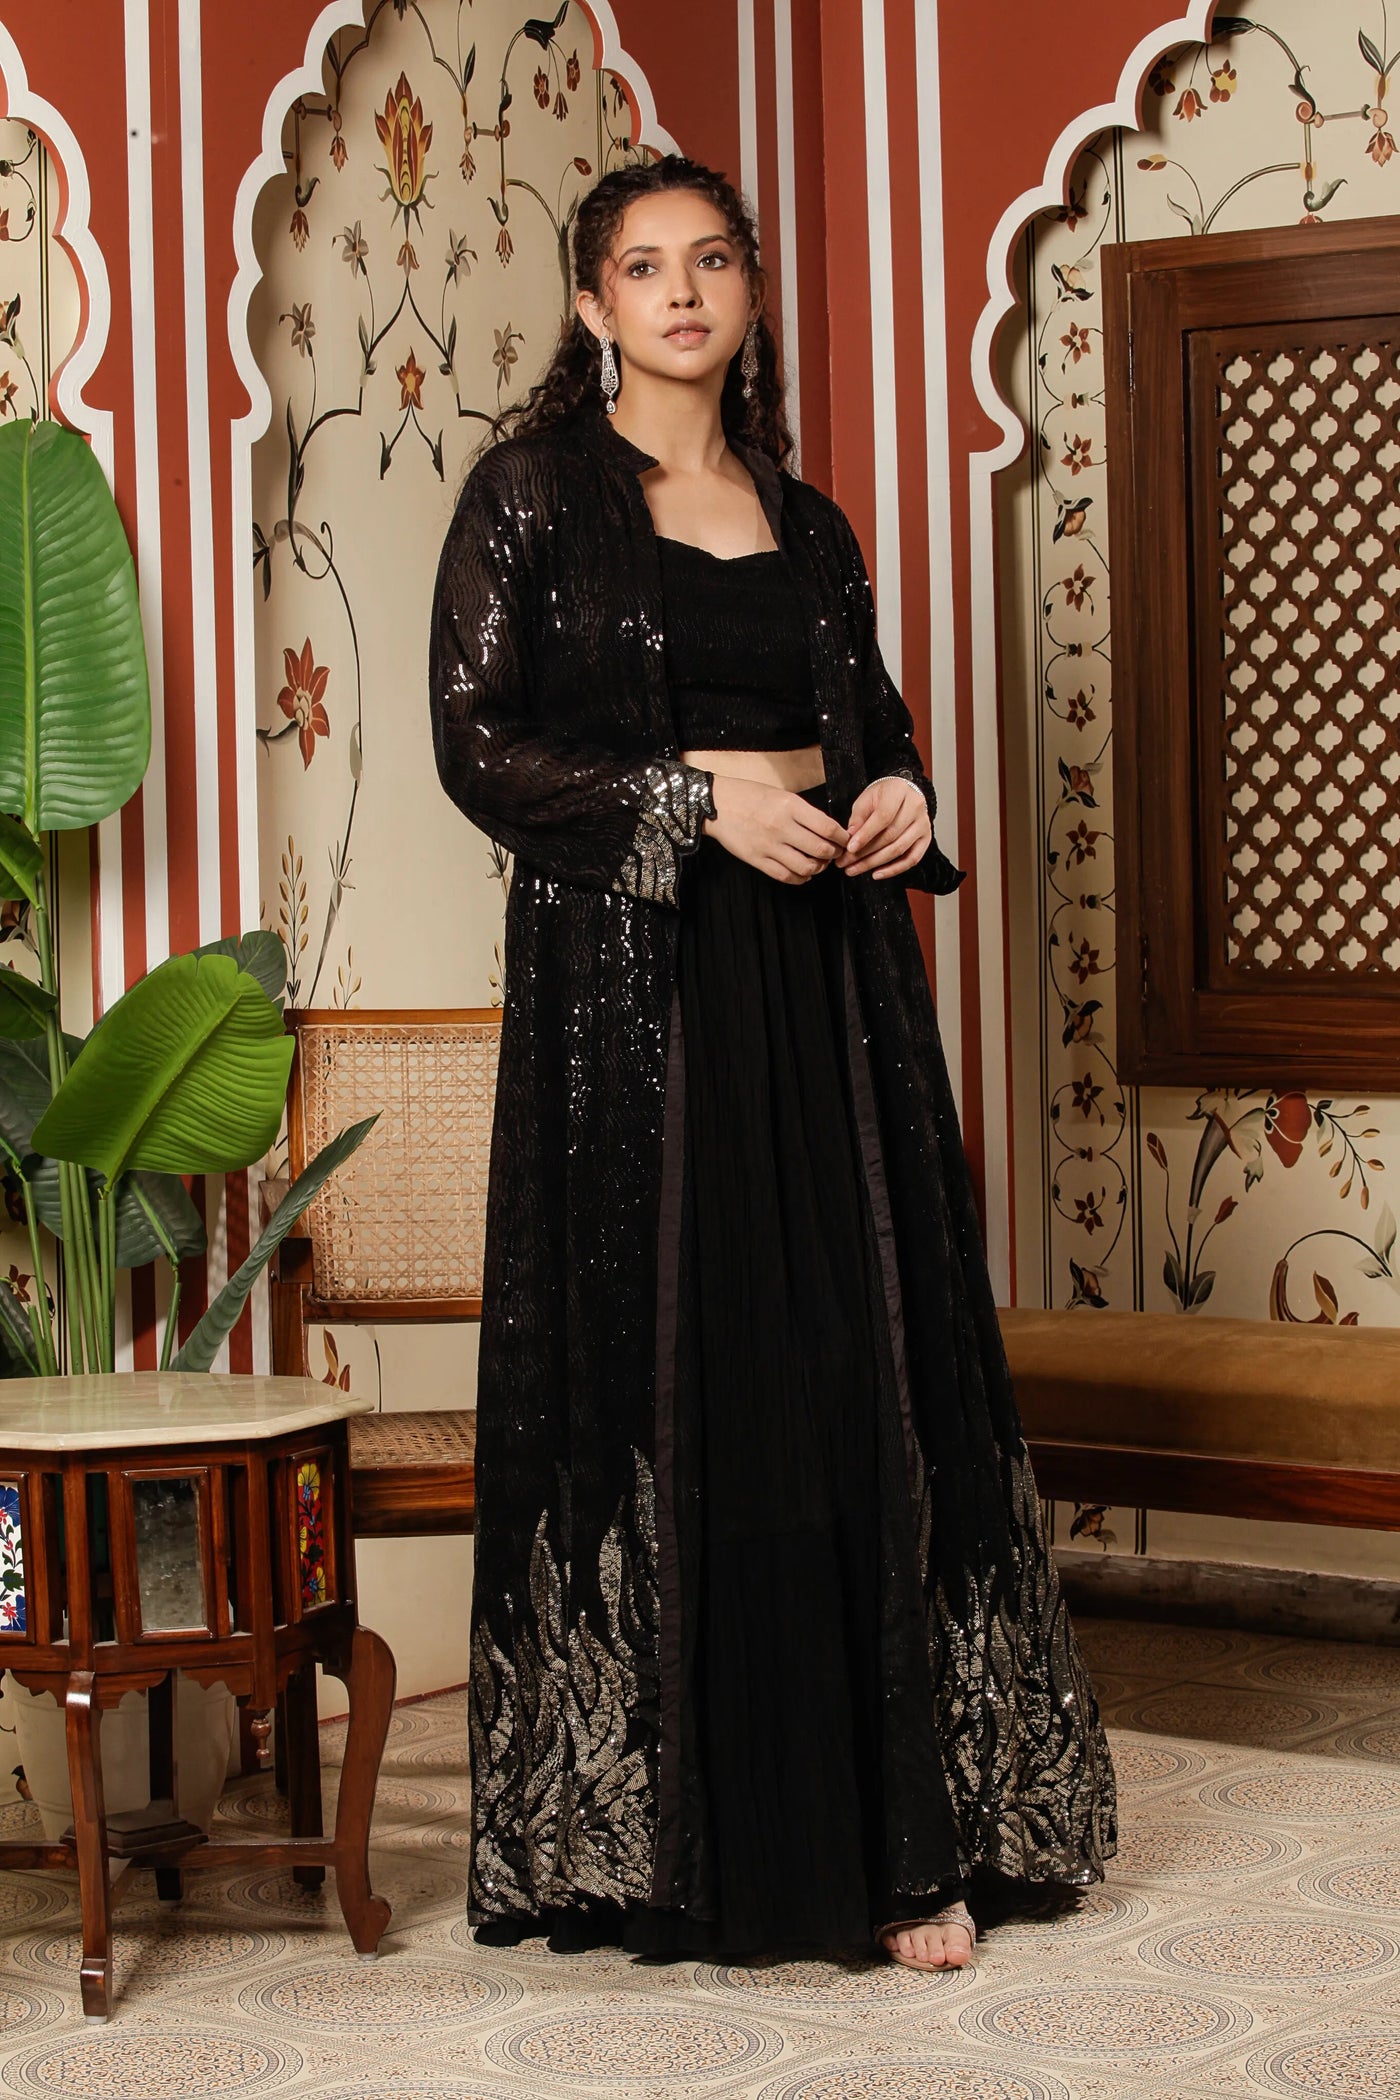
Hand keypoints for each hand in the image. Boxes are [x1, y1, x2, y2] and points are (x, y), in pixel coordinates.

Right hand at [704, 774, 848, 883]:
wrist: (717, 804)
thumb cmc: (751, 795)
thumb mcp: (782, 795)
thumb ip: (804, 812)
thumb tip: (828, 830)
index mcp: (790, 806)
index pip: (827, 828)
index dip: (841, 837)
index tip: (844, 839)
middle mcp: (781, 827)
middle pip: (820, 850)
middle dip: (833, 854)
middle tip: (834, 852)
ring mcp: (768, 846)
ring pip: (805, 867)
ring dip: (818, 868)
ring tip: (818, 863)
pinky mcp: (757, 859)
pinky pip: (785, 876)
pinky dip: (800, 878)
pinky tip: (803, 873)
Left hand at [836, 777, 929, 879]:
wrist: (901, 793)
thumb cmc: (882, 796)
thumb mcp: (865, 799)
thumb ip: (858, 818)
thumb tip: (851, 837)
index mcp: (899, 791)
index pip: (883, 816)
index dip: (866, 834)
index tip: (850, 848)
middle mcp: (915, 807)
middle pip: (891, 836)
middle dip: (866, 853)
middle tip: (846, 862)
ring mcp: (923, 824)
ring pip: (899, 849)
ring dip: (875, 863)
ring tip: (854, 869)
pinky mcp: (925, 838)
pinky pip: (912, 859)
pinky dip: (894, 869)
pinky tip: (877, 874)